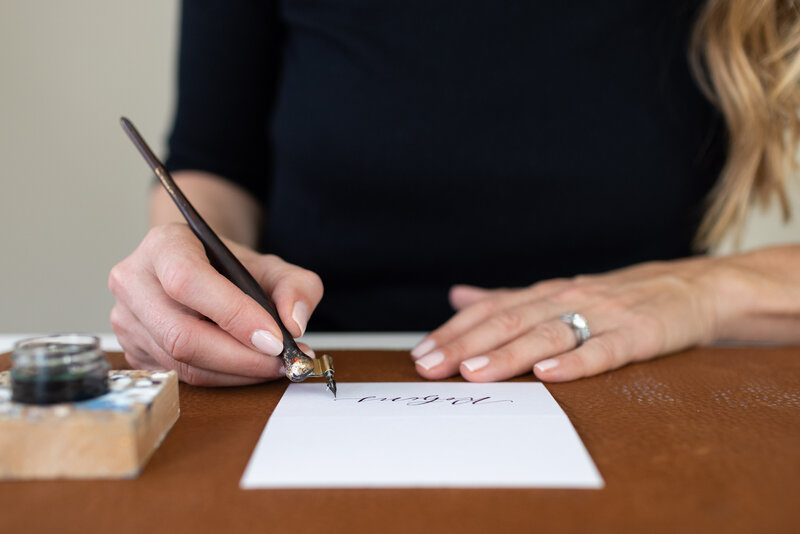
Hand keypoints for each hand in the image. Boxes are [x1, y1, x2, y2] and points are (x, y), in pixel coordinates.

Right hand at [109, 223, 322, 385]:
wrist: (201, 269)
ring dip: (234, 373)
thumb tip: (294, 323)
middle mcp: (134, 281)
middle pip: (180, 334)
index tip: (274, 338)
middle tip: (281, 361)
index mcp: (163, 245)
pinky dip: (220, 379)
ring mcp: (128, 320)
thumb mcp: (271, 265)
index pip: (188, 281)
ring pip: (181, 363)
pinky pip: (178, 377)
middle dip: (239, 357)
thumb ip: (296, 286)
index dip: (232, 314)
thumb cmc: (231, 266)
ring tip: (272, 366)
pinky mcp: (134, 352)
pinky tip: (247, 370)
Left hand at [411, 256, 727, 381]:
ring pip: (547, 333)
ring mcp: (602, 314)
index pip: (489, 311)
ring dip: (508, 353)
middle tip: (430, 366)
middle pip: (508, 321)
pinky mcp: (637, 333)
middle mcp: (566, 299)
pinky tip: (549, 373)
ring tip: (475, 371)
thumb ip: (507, 299)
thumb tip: (457, 296)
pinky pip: (604, 349)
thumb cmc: (615, 297)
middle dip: (465, 345)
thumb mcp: (557, 294)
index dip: (453, 332)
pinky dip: (576, 361)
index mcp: (544, 294)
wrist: (687, 287)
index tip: (421, 353)